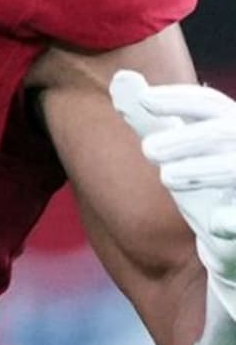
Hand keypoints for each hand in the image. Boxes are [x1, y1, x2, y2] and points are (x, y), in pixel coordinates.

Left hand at [110, 70, 235, 318]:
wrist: (225, 264)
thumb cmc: (204, 197)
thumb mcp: (179, 158)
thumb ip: (153, 123)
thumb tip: (120, 80)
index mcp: (230, 135)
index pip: (211, 106)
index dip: (180, 99)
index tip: (145, 100)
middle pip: (228, 131)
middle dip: (189, 137)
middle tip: (150, 149)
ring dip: (207, 170)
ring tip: (169, 177)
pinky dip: (233, 222)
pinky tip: (217, 227)